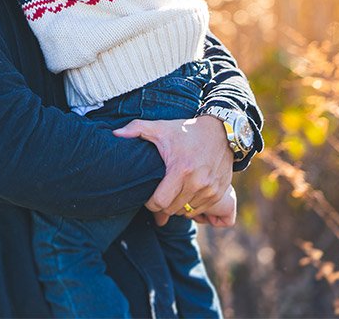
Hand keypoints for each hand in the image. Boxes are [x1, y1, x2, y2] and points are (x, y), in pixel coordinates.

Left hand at [115, 116, 231, 225]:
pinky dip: (191, 207)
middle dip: (161, 207)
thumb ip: (135, 129)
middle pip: (172, 209)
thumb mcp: (160, 127)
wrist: (223, 131)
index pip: (160, 202)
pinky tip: (184, 196)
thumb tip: (115, 133)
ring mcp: (211, 189)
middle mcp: (198, 183)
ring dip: (176, 207)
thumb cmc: (187, 130)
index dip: (150, 204)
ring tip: (170, 195)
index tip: (147, 196)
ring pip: (186, 212)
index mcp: (181, 170)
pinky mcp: (220, 192)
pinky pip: (201, 210)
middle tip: (157, 197)